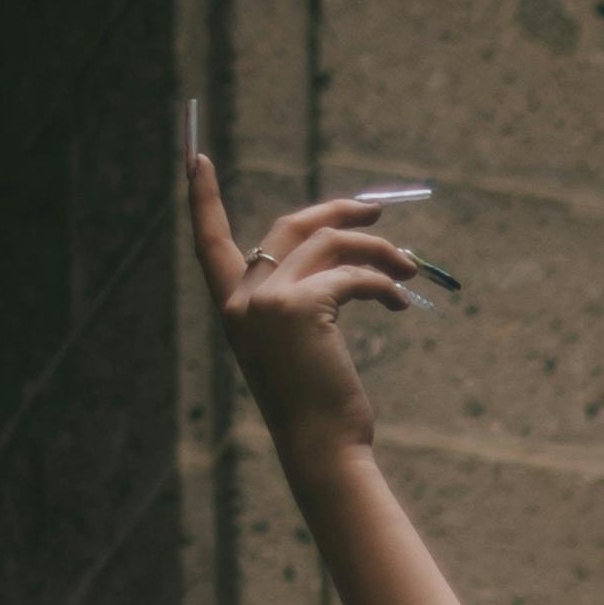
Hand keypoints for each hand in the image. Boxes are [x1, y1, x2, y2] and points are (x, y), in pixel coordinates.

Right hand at [189, 152, 436, 464]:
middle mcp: (242, 299)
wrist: (323, 449)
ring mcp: (267, 301)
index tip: (195, 156)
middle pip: (290, 227)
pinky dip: (382, 282)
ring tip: (409, 270)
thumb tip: (343, 257)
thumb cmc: (319, 408)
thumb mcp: (299, 348)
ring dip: (376, 250)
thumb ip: (299, 301)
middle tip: (377, 213)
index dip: (200, 197)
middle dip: (336, 213)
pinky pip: (351, 274)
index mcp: (232, 308)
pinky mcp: (300, 307)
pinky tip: (400, 301)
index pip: (208, 241)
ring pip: (329, 244)